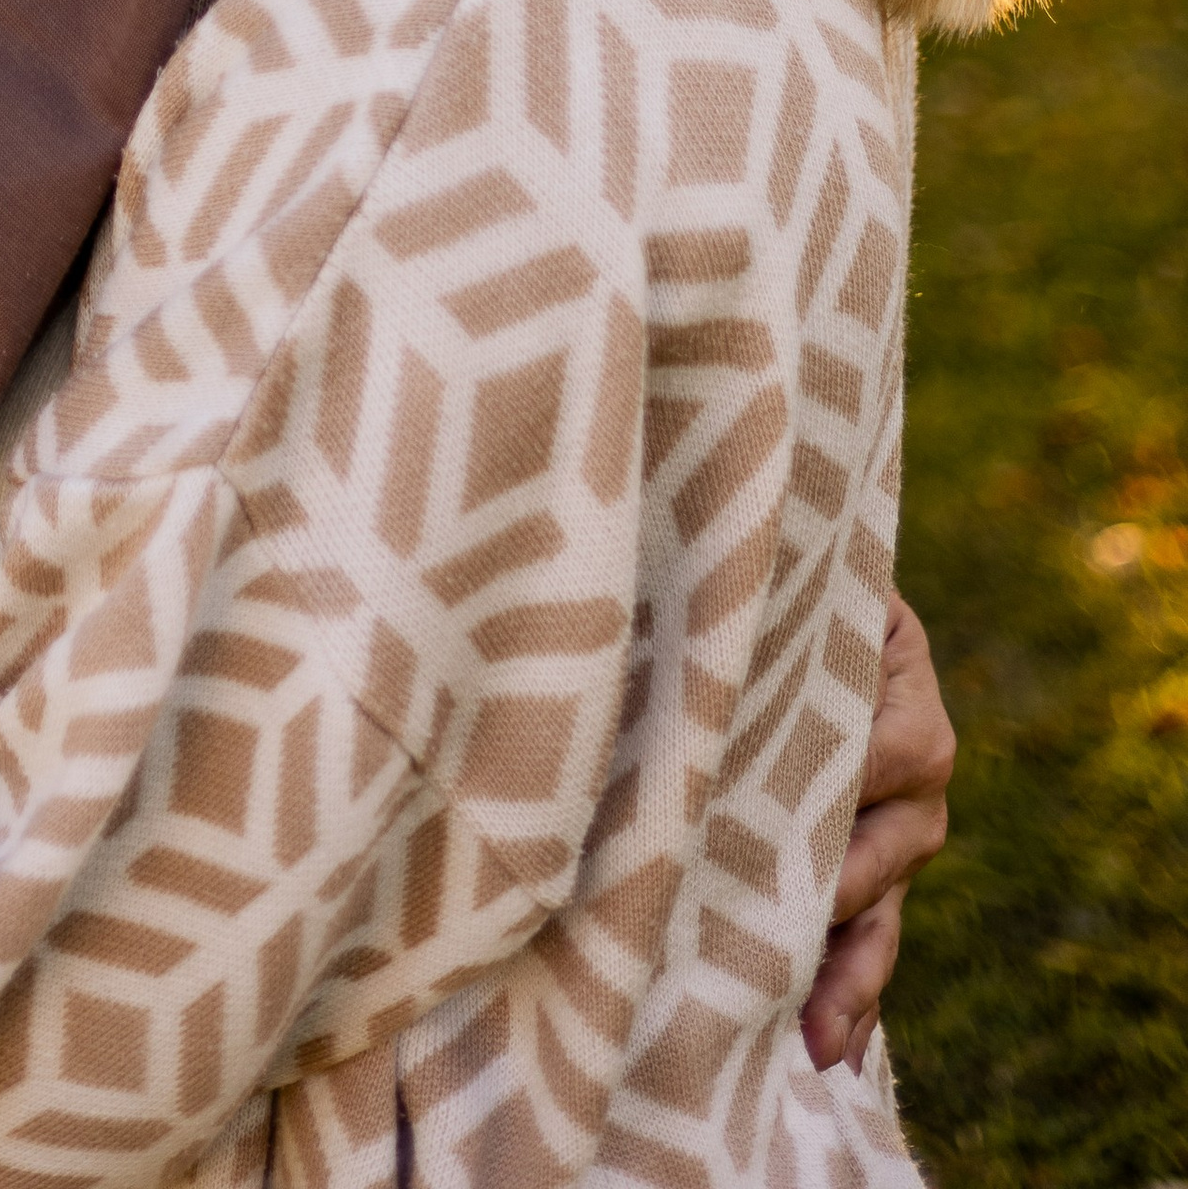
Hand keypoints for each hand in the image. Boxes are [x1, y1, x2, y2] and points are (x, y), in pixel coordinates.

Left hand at [800, 593, 954, 1074]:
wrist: (791, 598)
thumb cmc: (780, 586)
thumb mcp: (795, 582)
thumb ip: (778, 611)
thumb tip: (710, 635)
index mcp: (906, 685)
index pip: (891, 749)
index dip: (847, 784)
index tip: (790, 817)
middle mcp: (919, 766)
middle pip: (891, 843)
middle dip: (843, 896)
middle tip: (791, 933)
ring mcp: (900, 828)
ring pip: (884, 908)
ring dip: (852, 973)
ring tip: (818, 1035)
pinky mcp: (871, 872)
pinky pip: (872, 937)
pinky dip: (851, 992)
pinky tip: (826, 1046)